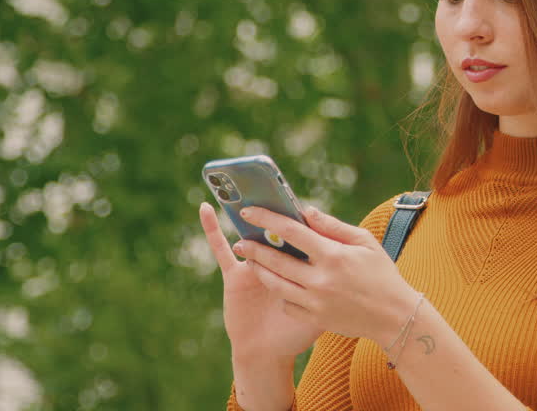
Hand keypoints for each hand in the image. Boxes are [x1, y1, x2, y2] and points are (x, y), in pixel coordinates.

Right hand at [199, 202, 322, 361]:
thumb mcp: (323, 303)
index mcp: (302, 266)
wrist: (271, 355)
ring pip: (253, 235)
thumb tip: (330, 241)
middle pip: (276, 231)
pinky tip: (206, 209)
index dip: (300, 215)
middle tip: (268, 181)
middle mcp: (279, 263)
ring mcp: (255, 268)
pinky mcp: (234, 276)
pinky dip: (213, 230)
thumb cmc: (298, 332)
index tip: (299, 193)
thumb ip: (329, 273)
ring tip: (243, 187)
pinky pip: (222, 250)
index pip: (302, 234)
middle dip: (274, 209)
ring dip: (247, 214)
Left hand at [235, 205, 420, 345]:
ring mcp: (316, 302)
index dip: (267, 219)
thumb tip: (306, 211)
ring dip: (259, 270)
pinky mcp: (314, 319)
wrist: (394, 316)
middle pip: (276, 260)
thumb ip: (333, 226)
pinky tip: (278, 284)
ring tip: (250, 261)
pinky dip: (281, 293)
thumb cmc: (382, 274)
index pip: (292, 231)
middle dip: (254, 248)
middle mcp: (321, 279)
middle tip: (241, 241)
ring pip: (276, 283)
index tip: (249, 213)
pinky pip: (287, 304)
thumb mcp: (365, 243)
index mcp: (333, 255)